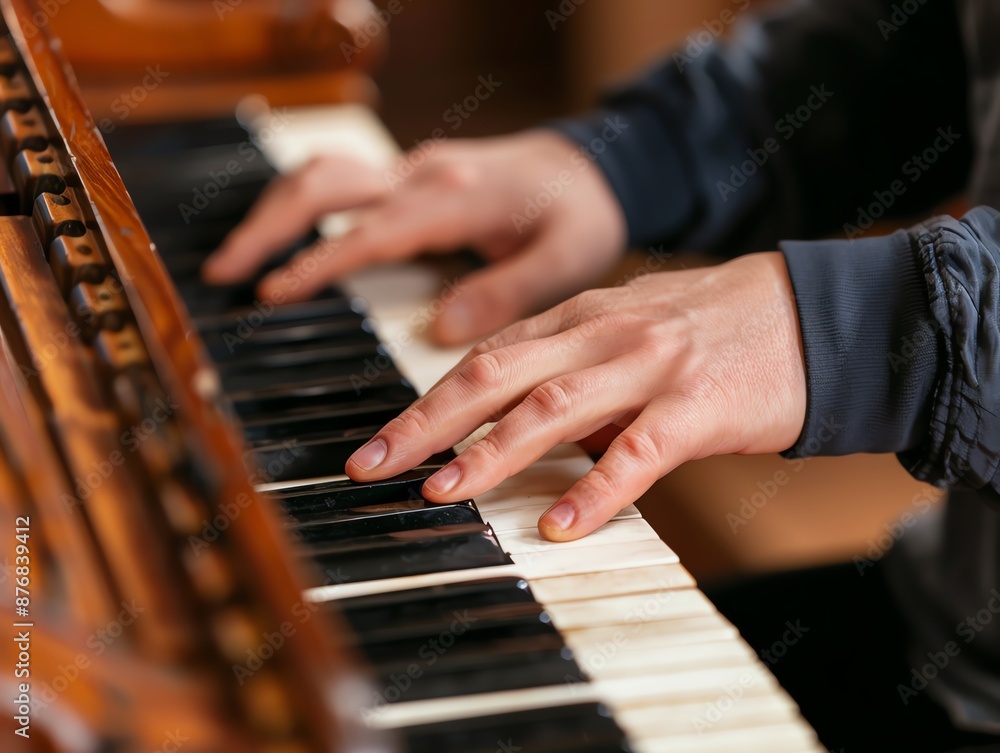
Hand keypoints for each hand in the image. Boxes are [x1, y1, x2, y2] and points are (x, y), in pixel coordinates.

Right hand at [202, 131, 626, 344]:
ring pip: (326, 174)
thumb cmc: (582, 215)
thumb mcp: (565, 261)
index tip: (272, 293)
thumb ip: (505, 293)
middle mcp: (426, 175)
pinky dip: (304, 206)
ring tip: (238, 258)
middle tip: (225, 272)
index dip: (318, 260)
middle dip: (268, 225)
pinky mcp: (413, 176)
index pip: (371, 230)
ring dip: (275, 210)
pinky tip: (287, 235)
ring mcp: (416, 170)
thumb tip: (440, 330)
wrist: (596, 167)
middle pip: (326, 184)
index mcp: (456, 197)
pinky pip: (345, 181)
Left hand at [346, 252, 806, 540]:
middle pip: (495, 375)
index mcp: (579, 317)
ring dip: (490, 452)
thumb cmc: (712, 327)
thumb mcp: (628, 329)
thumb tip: (515, 420)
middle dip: (426, 423)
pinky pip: (639, 452)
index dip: (427, 401)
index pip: (485, 357)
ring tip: (444, 490)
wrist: (810, 312)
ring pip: (552, 408)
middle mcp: (602, 335)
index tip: (380, 442)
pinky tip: (561, 526)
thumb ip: (569, 366)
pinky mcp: (698, 406)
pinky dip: (597, 490)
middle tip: (372, 466)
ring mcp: (649, 367)